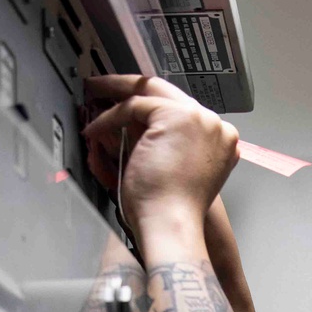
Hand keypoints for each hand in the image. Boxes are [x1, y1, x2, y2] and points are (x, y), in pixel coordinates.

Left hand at [83, 75, 239, 245]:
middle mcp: (214, 125)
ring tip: (93, 92)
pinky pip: (134, 106)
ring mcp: (200, 118)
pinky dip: (109, 117)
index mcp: (219, 140)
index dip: (149, 104)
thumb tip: (130, 121)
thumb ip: (160, 141)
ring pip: (149, 91)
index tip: (128, 103)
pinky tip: (94, 129)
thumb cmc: (168, 211)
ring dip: (115, 91)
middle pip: (166, 92)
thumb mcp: (168, 167)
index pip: (178, 109)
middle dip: (129, 86)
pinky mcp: (178, 116)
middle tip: (103, 86)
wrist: (172, 225)